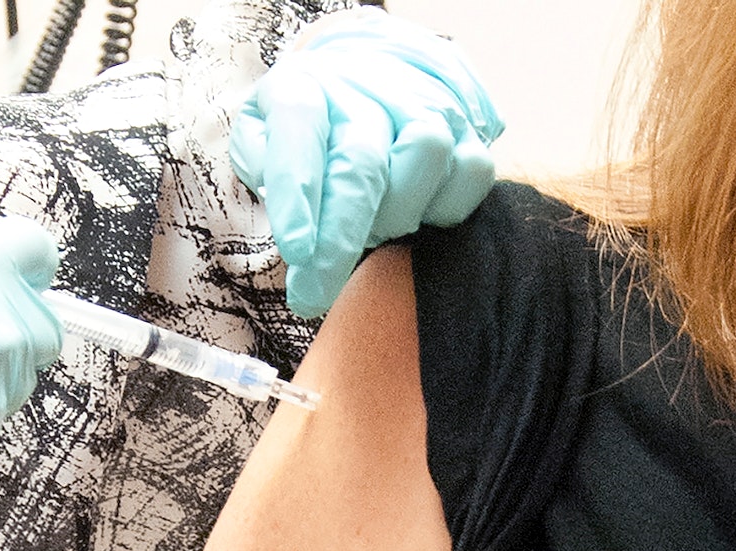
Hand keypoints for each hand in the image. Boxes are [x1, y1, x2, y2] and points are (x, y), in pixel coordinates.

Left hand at [230, 7, 504, 317]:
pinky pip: (473, 171)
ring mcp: (423, 102)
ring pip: (427, 154)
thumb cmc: (315, 124)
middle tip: (314, 296)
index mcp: (305, 88)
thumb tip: (286, 209)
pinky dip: (446, 208)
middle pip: (362, 163)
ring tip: (375, 233)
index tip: (297, 251)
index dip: (297, 192)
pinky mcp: (469, 123)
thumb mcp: (265, 131)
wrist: (377, 70)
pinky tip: (418, 217)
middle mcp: (366, 89)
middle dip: (340, 240)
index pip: (300, 128)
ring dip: (399, 214)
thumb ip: (263, 164)